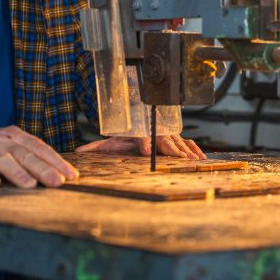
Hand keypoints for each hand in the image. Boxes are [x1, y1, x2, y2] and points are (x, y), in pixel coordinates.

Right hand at [0, 113, 78, 188]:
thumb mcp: (8, 144)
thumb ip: (29, 155)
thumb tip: (58, 172)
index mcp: (14, 136)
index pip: (39, 148)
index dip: (56, 161)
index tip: (71, 176)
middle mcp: (1, 141)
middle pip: (25, 154)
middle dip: (44, 169)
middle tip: (59, 182)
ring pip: (2, 161)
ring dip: (17, 172)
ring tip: (30, 185)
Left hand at [76, 134, 205, 158]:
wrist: (137, 119)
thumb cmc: (124, 135)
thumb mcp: (109, 141)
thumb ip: (95, 147)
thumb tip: (78, 150)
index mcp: (138, 132)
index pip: (141, 136)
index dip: (144, 143)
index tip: (146, 152)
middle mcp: (154, 132)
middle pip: (164, 139)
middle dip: (171, 149)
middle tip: (179, 158)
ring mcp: (166, 134)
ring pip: (177, 140)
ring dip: (186, 150)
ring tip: (193, 160)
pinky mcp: (175, 138)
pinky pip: (186, 142)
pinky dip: (194, 150)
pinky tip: (201, 158)